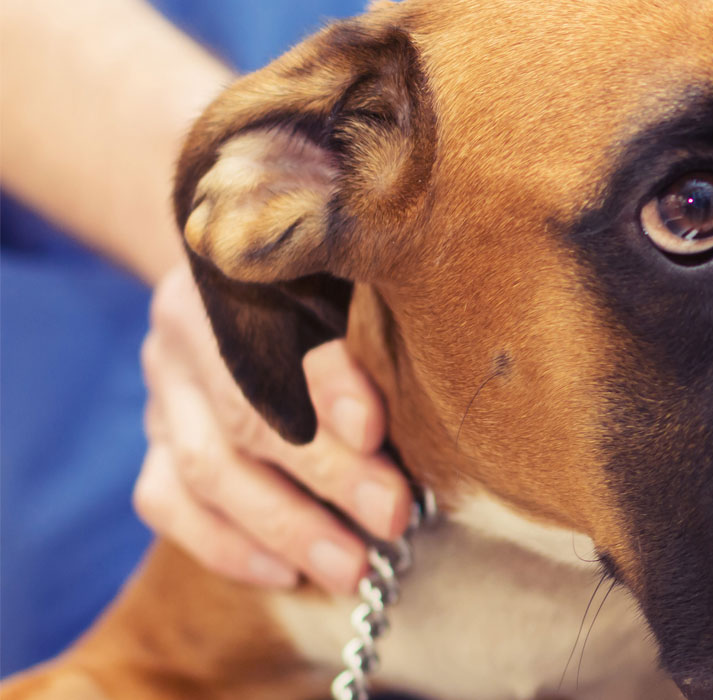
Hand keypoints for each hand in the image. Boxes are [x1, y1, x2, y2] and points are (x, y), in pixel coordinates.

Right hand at [136, 266, 407, 592]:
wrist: (266, 288)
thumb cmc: (342, 290)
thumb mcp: (357, 286)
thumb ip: (368, 326)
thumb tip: (382, 415)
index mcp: (234, 276)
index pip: (275, 335)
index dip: (327, 386)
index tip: (378, 432)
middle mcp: (182, 333)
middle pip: (246, 416)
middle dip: (326, 476)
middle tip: (392, 517)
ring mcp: (161, 392)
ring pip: (205, 471)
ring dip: (284, 528)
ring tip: (352, 569)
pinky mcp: (155, 444)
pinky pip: (166, 502)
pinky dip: (225, 545)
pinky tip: (287, 574)